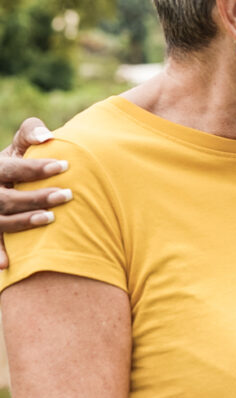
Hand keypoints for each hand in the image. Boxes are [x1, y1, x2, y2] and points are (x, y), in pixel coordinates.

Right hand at [0, 118, 71, 267]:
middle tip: (66, 194)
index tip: (64, 165)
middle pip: (6, 198)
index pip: (11, 168)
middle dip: (35, 197)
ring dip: (23, 222)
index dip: (35, 168)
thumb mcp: (18, 147)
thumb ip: (30, 133)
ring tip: (50, 218)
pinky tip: (6, 264)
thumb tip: (48, 136)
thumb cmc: (17, 163)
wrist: (3, 182)